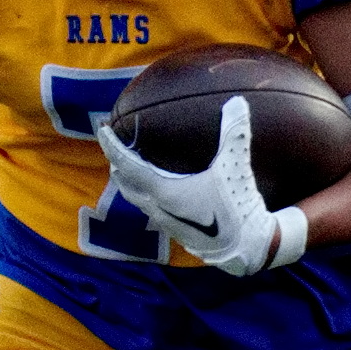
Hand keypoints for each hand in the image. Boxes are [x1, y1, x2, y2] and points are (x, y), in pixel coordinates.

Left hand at [97, 96, 307, 275]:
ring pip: (137, 199)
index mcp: (164, 192)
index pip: (127, 165)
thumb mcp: (235, 167)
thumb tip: (237, 101)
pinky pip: (150, 208)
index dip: (112, 146)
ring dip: (129, 181)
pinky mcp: (176, 230)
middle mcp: (158, 209)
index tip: (102, 130)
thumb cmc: (237, 208)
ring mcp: (166, 222)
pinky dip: (144, 193)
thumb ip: (235, 133)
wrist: (248, 248)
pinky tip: (157, 188)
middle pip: (126, 184)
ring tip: (129, 166)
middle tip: (113, 144)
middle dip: (117, 163)